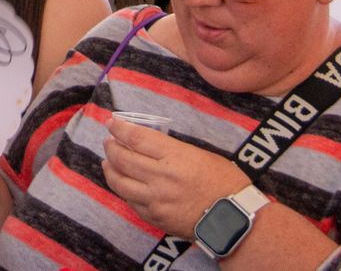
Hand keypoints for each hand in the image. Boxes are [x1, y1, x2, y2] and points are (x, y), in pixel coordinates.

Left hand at [102, 119, 248, 237]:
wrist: (233, 218)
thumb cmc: (224, 181)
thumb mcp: (199, 154)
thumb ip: (171, 149)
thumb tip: (146, 144)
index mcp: (174, 156)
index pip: (137, 138)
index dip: (119, 128)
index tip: (111, 123)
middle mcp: (161, 177)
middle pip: (123, 158)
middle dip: (111, 146)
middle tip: (108, 141)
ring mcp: (156, 199)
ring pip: (120, 182)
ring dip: (109, 169)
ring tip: (107, 162)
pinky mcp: (156, 217)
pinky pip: (130, 202)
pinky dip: (122, 190)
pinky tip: (122, 184)